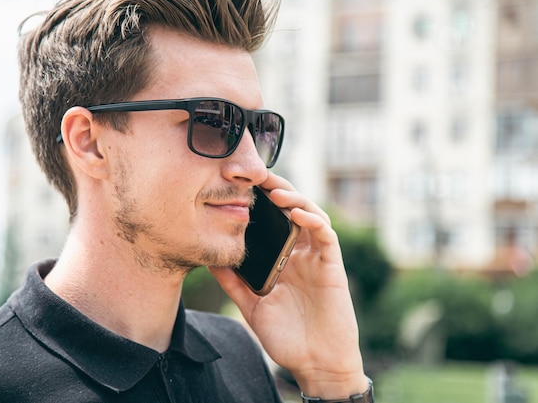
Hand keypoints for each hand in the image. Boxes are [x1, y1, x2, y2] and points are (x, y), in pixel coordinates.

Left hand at [210, 173, 367, 398]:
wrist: (315, 364)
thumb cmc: (286, 337)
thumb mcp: (252, 306)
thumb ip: (233, 283)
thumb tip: (208, 260)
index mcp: (283, 260)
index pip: (273, 222)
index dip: (261, 203)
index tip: (240, 186)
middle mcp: (301, 254)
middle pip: (292, 212)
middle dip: (277, 191)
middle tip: (257, 177)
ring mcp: (317, 259)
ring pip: (311, 216)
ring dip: (295, 200)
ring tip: (275, 192)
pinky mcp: (332, 267)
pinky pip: (326, 236)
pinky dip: (314, 220)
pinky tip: (298, 213)